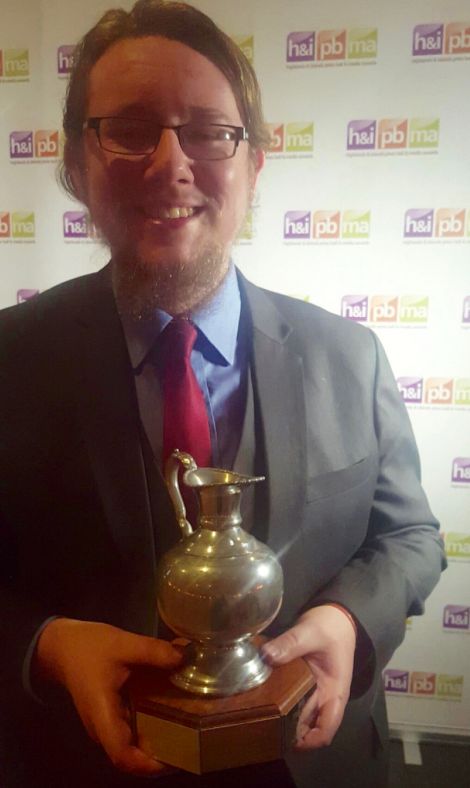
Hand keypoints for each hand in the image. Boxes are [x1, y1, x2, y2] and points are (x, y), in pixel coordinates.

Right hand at [33, 618, 182, 775]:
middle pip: (131, 756)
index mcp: (102, 715)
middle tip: (194, 742)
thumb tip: (185, 657)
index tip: (176, 759)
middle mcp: (103, 728)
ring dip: (158, 742)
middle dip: (161, 755)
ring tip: (190, 730)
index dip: (148, 765)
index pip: (122, 756)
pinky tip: (173, 712)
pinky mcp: (110, 716)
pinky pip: (131, 731)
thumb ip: (153, 651)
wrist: (62, 646)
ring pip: (132, 745)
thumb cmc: (88, 647)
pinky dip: (151, 727)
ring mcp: (105, 725)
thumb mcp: (123, 643)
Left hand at [261, 605, 355, 749]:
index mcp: (335, 691)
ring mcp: (314, 691)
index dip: (311, 741)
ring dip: (283, 720)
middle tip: (263, 729)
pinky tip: (262, 700)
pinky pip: (292, 700)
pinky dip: (280, 703)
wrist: (336, 616)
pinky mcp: (303, 683)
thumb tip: (266, 655)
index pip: (328, 727)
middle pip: (309, 725)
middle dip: (289, 732)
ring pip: (299, 715)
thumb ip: (290, 644)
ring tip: (259, 718)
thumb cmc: (330, 627)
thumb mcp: (310, 632)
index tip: (289, 741)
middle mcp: (325, 697)